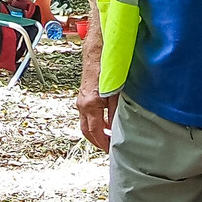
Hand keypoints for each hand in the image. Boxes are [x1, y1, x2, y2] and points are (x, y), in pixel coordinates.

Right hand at [76, 36, 114, 151]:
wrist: (97, 50)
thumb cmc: (107, 67)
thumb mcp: (116, 92)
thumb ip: (117, 110)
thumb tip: (120, 127)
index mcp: (90, 104)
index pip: (95, 131)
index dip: (103, 143)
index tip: (111, 150)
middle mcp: (82, 104)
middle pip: (86, 131)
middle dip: (97, 142)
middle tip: (109, 149)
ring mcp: (81, 101)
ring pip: (85, 123)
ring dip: (96, 132)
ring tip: (109, 138)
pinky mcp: (83, 97)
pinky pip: (87, 115)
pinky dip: (96, 122)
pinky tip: (106, 122)